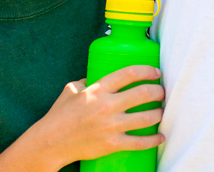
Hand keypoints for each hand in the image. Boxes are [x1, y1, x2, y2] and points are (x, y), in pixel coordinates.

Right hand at [0, 65, 163, 170]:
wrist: (51, 142)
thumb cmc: (60, 115)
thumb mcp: (71, 90)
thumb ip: (86, 81)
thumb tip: (96, 76)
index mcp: (98, 89)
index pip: (129, 73)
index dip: (147, 71)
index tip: (156, 73)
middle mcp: (108, 105)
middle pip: (143, 93)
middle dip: (158, 92)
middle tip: (161, 93)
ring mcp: (111, 126)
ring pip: (146, 118)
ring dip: (159, 113)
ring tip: (161, 112)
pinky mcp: (113, 144)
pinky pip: (140, 142)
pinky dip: (153, 140)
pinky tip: (160, 136)